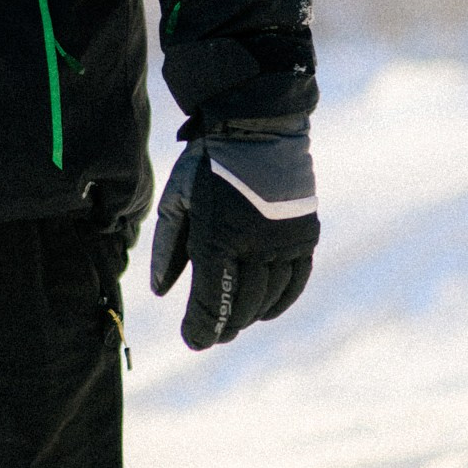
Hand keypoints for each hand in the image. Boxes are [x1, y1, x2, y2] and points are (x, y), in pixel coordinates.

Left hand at [147, 123, 317, 351]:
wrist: (257, 128)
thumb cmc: (208, 164)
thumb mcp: (177, 201)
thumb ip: (168, 249)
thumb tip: (161, 292)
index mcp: (219, 238)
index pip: (210, 303)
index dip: (200, 330)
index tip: (192, 340)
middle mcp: (256, 246)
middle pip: (240, 307)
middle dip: (222, 327)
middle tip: (210, 333)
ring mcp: (285, 243)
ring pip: (268, 299)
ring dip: (248, 316)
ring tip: (233, 322)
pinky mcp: (305, 237)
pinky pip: (295, 282)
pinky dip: (279, 302)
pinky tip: (265, 310)